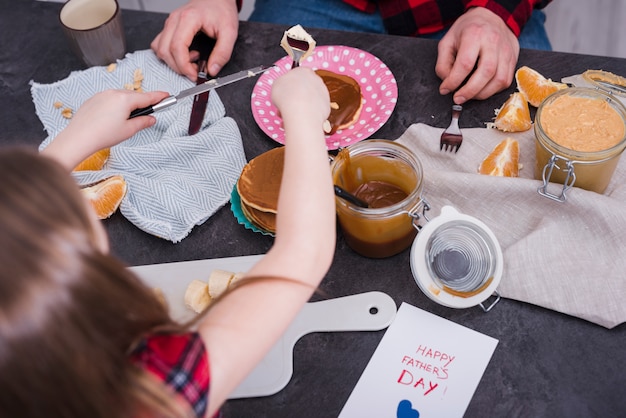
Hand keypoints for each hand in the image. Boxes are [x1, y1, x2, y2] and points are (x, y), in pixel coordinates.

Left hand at [42, 89, 168, 169]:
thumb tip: (151, 118)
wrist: (78, 137)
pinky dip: (116, 106)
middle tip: (148, 114)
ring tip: (127, 121)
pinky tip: (113, 119)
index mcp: (125, 99)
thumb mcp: (129, 130)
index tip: (168, 95)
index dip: (159, 97)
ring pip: (122, 97)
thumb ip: (143, 122)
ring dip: (128, 105)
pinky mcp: (94, 99)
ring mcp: (102, 94)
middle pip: (134, 96)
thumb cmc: (104, 135)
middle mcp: (113, 93)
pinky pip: (110, 99)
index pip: (147, 97)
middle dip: (142, 103)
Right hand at [151, 0, 238, 79]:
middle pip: (165, 51)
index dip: (184, 66)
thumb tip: (212, 70)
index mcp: (188, 19)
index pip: (177, 48)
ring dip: (172, 61)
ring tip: (192, 60)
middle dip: (179, 67)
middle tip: (195, 71)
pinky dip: (169, 54)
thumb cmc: (221, 10)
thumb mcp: (229, 32)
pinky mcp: (169, 27)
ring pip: (159, 49)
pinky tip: (185, 54)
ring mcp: (169, 23)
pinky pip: (160, 44)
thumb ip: (223, 53)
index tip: (195, 75)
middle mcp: (174, 20)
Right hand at [271, 68, 329, 126]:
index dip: (289, 85)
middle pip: (305, 88)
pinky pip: (315, 110)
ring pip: (310, 100)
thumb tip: (282, 87)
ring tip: (291, 113)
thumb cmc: (287, 97)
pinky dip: (308, 114)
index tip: (284, 92)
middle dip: (295, 96)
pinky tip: (300, 118)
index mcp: (304, 71)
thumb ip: (281, 84)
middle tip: (286, 104)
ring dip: (301, 106)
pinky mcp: (326, 106)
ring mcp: (323, 92)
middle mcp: (316, 80)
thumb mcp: (276, 85)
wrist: (300, 112)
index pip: (297, 75)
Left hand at [435, 7, 519, 103]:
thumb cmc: (467, 31)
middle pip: (486, 72)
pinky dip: (493, 90)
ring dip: (482, 94)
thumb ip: (443, 64)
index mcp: (475, 34)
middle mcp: (493, 41)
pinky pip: (506, 81)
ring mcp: (506, 50)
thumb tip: (447, 84)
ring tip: (469, 95)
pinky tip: (482, 89)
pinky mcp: (513, 59)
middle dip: (470, 91)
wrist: (490, 17)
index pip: (466, 63)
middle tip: (458, 98)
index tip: (445, 89)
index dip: (454, 81)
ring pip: (499, 80)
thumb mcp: (448, 42)